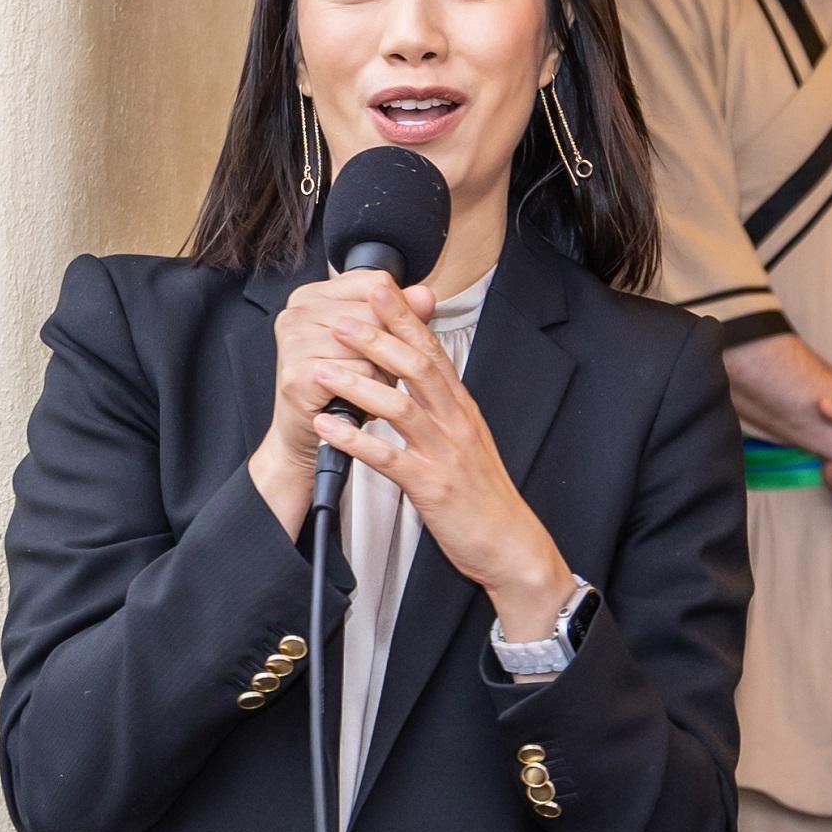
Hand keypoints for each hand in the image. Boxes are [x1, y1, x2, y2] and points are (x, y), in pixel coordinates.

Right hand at [248, 267, 432, 531]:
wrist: (311, 434)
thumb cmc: (343, 386)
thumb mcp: (375, 346)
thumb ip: (400, 317)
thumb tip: (426, 296)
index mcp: (313, 294)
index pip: (375, 283)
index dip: (398, 309)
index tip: (398, 333)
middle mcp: (297, 311)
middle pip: (375, 312)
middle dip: (392, 345)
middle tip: (383, 369)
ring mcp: (294, 341)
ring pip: (371, 345)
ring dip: (384, 372)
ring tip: (372, 386)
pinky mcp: (298, 374)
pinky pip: (360, 373)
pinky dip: (372, 390)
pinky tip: (361, 400)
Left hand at [308, 279, 575, 637]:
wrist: (510, 542)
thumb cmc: (483, 493)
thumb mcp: (466, 438)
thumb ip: (441, 404)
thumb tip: (415, 374)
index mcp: (461, 407)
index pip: (432, 350)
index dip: (405, 318)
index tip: (378, 289)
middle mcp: (456, 422)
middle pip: (417, 367)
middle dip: (377, 339)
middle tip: (342, 319)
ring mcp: (445, 453)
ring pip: (400, 406)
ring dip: (358, 385)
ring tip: (322, 371)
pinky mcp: (432, 486)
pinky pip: (389, 457)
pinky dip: (355, 440)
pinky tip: (328, 428)